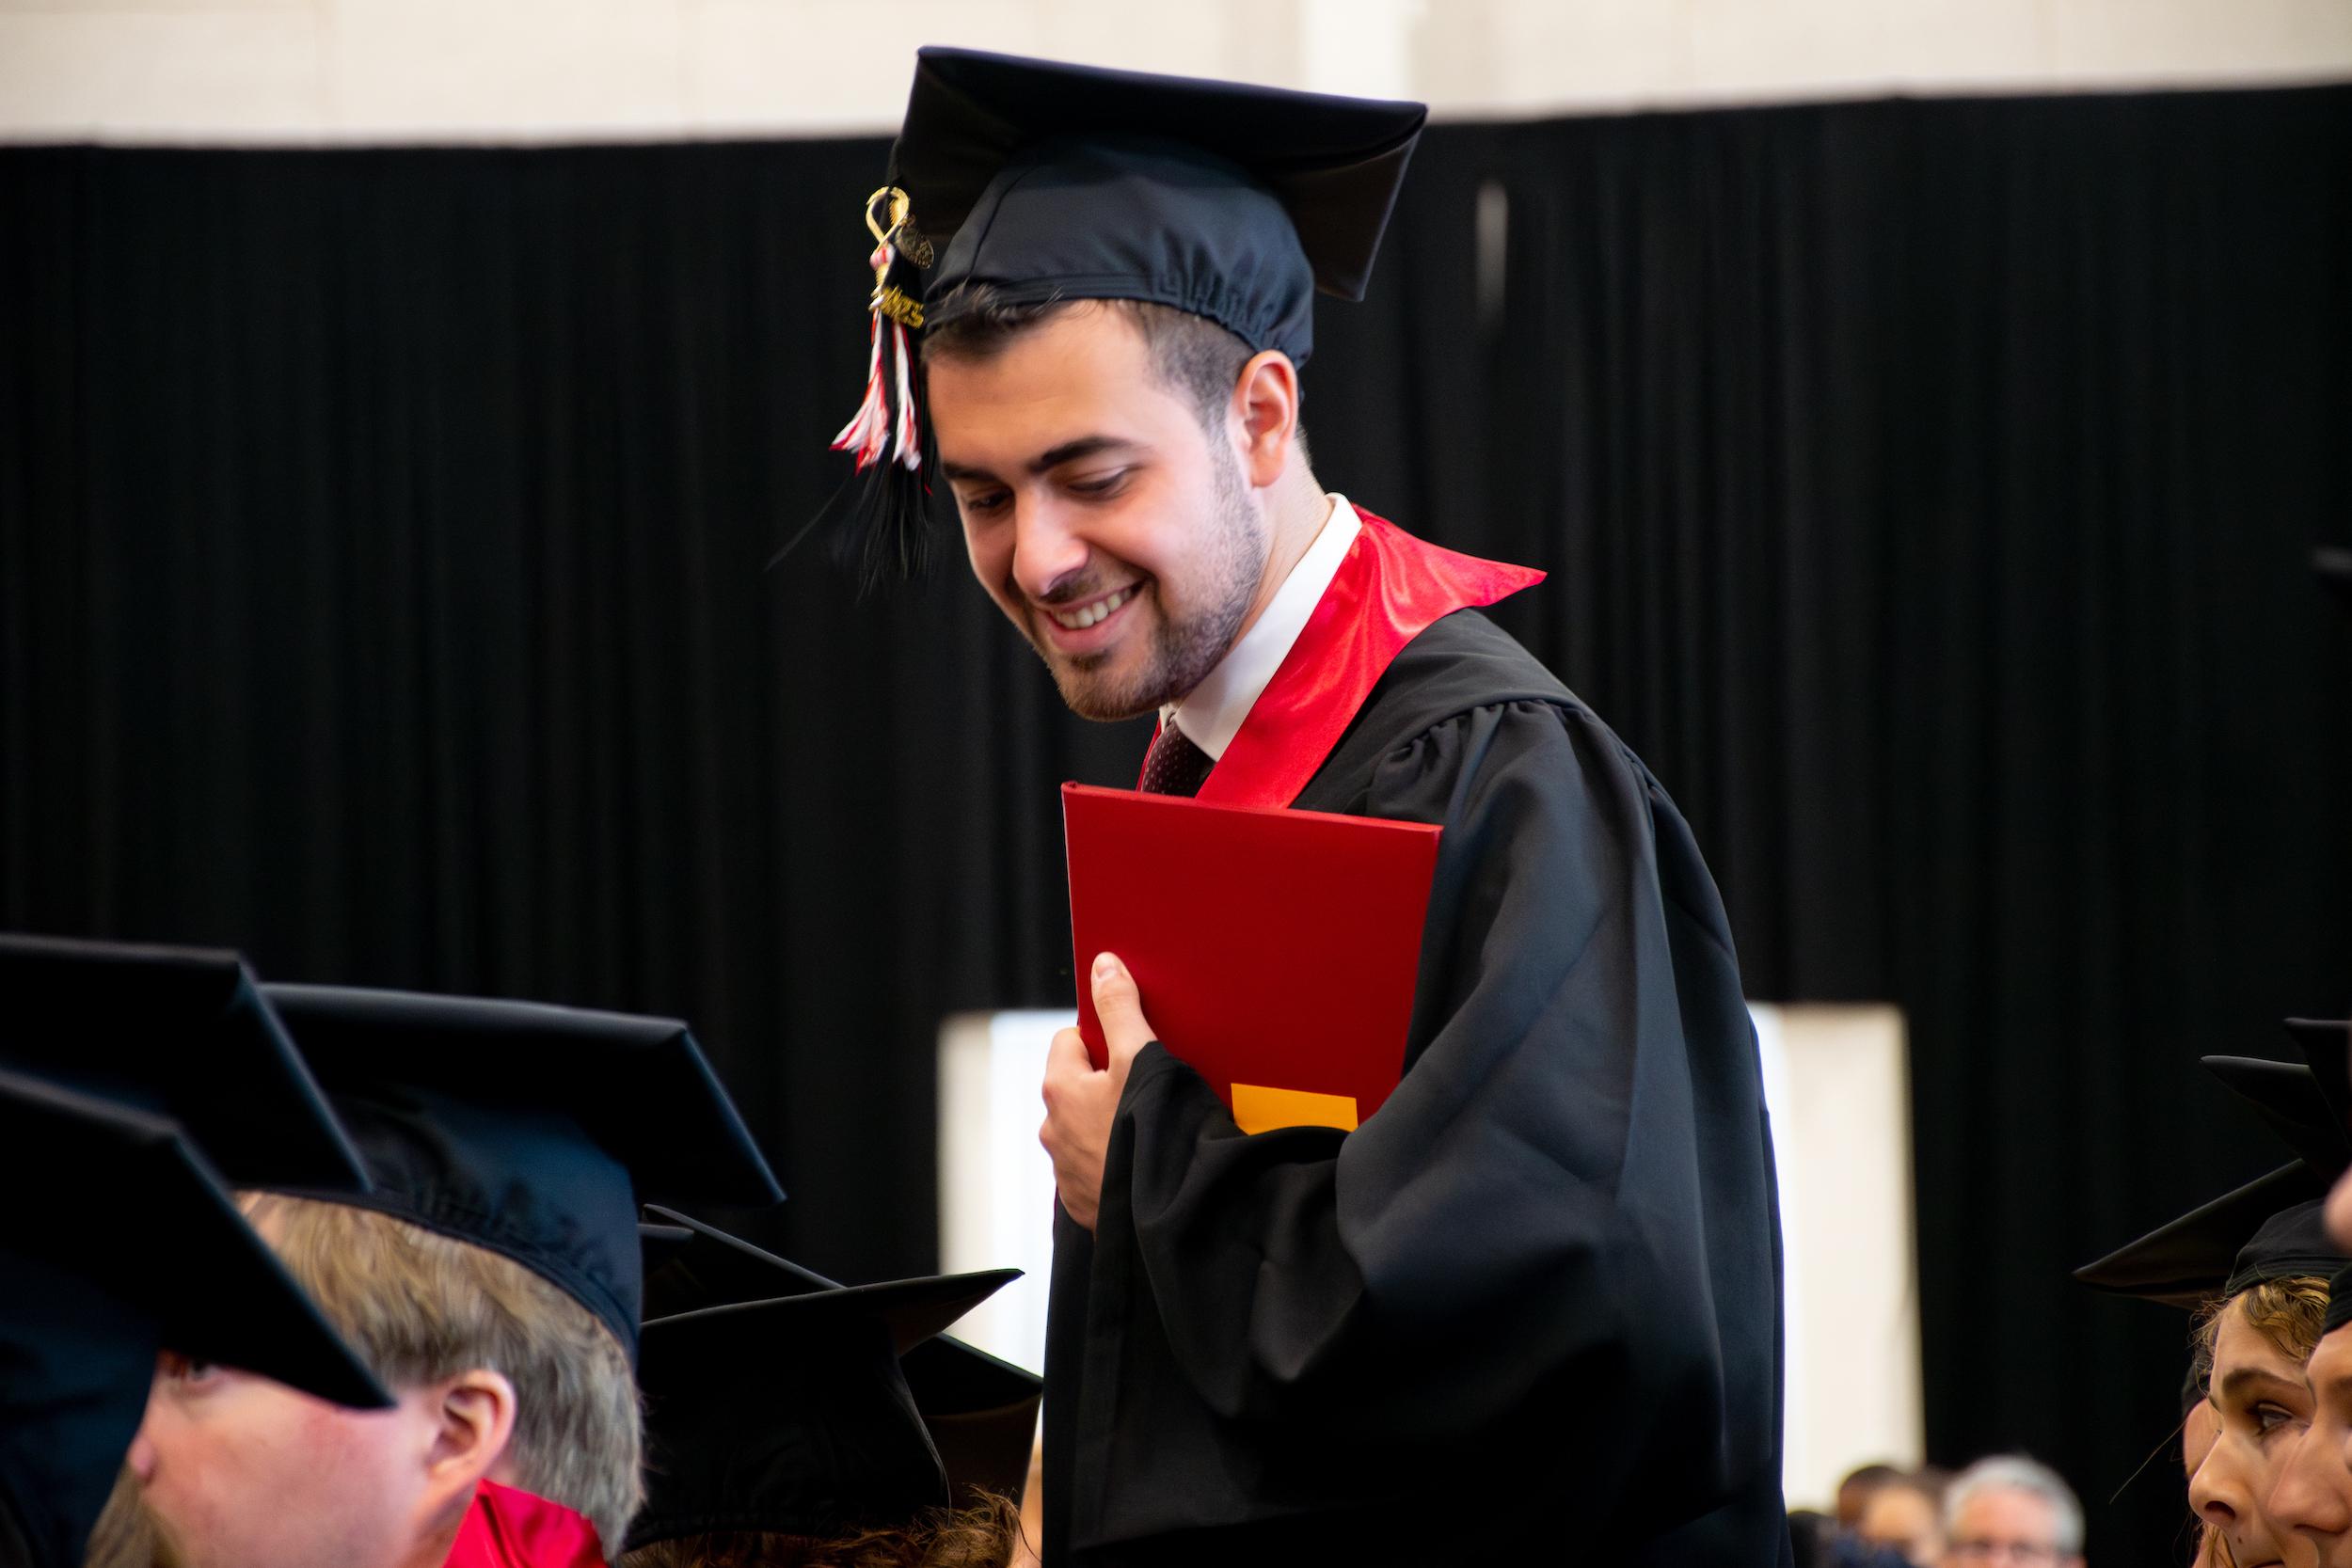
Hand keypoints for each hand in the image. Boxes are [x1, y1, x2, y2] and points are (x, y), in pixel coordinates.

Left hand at [1040, 952, 1158, 1231]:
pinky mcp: (1083, 1203)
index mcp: (1059, 1087)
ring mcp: (1065, 1170)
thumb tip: (1102, 964)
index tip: (1136, 1049)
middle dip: (1109, 1083)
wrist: (1166, 1215)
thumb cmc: (1151, 1130)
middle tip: (1152, 1089)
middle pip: (1079, 1086)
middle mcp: (1052, 1128)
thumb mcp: (1140, 1057)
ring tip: (1154, 1129)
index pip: (1071, 1040)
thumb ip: (1119, 1008)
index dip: (1106, 1038)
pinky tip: (1148, 1162)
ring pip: (1087, 1130)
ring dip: (1112, 1125)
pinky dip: (1116, 1161)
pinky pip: (1097, 1168)